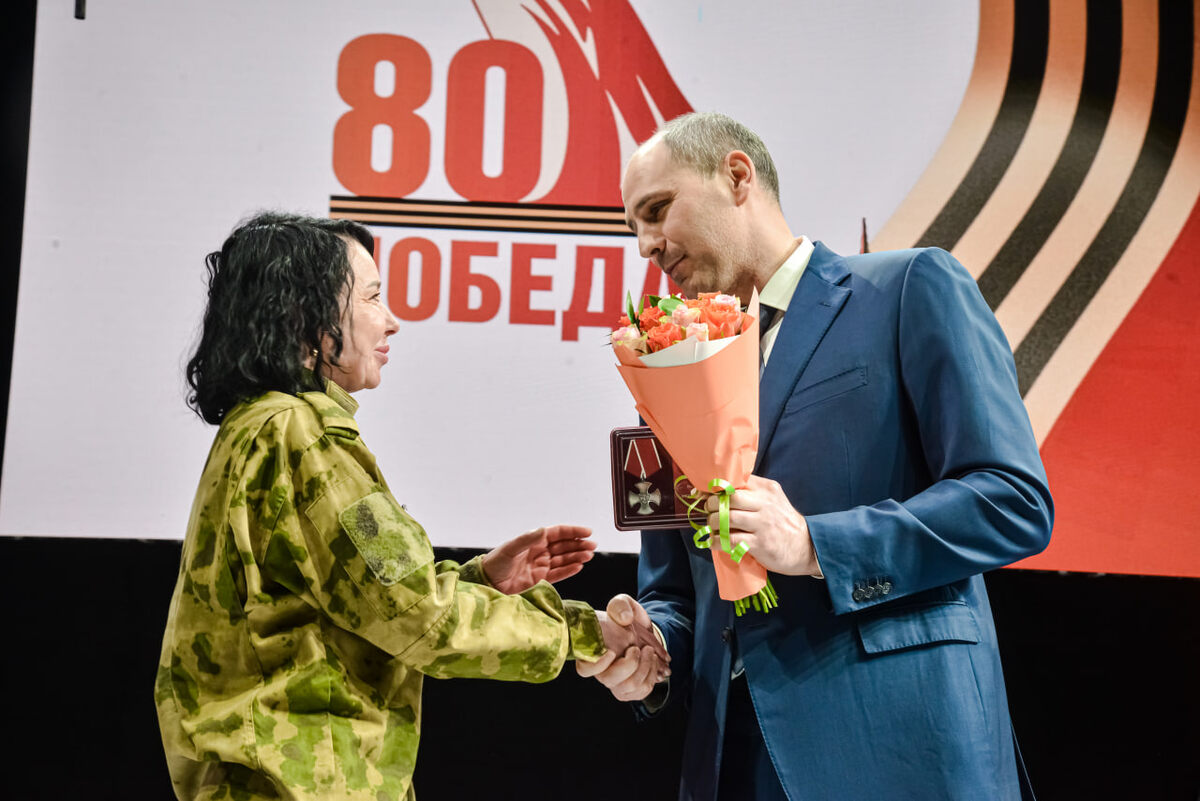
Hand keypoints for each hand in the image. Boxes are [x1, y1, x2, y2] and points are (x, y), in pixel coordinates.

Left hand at [481, 525, 596, 593]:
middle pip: (564, 546)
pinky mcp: (540, 579)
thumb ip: (527, 539)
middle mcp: (540, 551)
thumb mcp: (511, 548)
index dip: (573, 532)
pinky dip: (569, 570)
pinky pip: (558, 574)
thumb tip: (543, 530)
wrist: (488, 583)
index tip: (587, 532)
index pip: (558, 533)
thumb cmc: (495, 563)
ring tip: (589, 555)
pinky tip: (579, 567)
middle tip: (592, 545)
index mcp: (534, 540)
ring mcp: (541, 565)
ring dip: (576, 557)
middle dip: (579, 545)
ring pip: (564, 559)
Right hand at [576, 594, 669, 701]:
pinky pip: (641, 692)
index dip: (596, 665)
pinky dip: (653, 676)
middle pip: (609, 680)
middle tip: (638, 648)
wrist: (641, 630)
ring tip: (651, 653)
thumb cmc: (626, 618)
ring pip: (628, 687)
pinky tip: (655, 663)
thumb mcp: (621, 603)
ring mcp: (616, 681)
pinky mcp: (630, 688)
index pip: (584, 668)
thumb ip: (620, 605)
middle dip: (630, 664)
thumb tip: (625, 619)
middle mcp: (602, 670)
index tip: (611, 651)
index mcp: (592, 651)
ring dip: (645, 669)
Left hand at [706, 474, 818, 575]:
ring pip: (728, 518)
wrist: (807, 547)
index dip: (716, 487)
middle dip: (713, 504)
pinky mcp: (760, 543)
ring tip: (712, 526)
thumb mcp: (773, 500)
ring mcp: (763, 524)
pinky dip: (717, 541)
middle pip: (730, 497)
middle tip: (709, 510)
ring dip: (713, 522)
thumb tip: (719, 492)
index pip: (736, 481)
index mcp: (767, 489)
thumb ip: (752, 494)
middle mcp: (765, 504)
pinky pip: (731, 540)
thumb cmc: (783, 522)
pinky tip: (714, 541)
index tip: (704, 492)